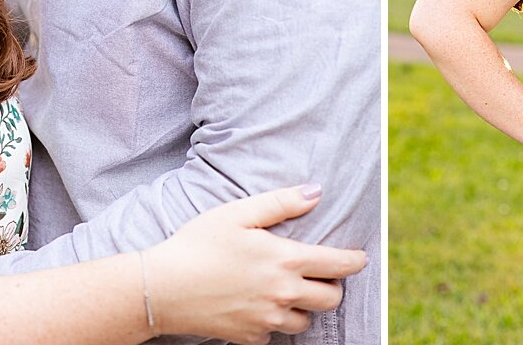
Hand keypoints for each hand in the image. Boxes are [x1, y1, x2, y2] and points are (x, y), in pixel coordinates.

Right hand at [146, 184, 366, 344]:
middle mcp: (282, 295)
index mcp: (285, 261)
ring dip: (304, 306)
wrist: (162, 289)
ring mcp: (267, 320)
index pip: (338, 265)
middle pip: (330, 299)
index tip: (360, 258)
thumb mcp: (239, 213)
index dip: (354, 261)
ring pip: (305, 320)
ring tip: (288, 289)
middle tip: (320, 274)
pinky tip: (259, 304)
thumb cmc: (198, 244)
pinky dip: (274, 320)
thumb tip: (315, 192)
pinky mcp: (249, 337)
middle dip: (332, 286)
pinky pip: (275, 333)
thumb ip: (281, 202)